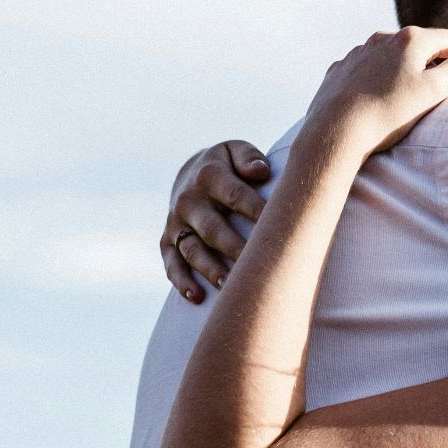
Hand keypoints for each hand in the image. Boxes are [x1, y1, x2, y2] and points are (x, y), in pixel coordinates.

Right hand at [162, 141, 269, 302]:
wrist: (190, 173)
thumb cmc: (227, 166)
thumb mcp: (235, 150)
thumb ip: (248, 157)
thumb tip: (260, 171)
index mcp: (209, 176)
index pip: (236, 195)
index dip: (258, 211)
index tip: (280, 229)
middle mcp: (188, 200)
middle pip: (213, 229)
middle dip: (235, 248)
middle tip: (258, 266)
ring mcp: (176, 223)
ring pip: (192, 250)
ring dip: (210, 269)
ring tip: (228, 285)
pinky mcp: (167, 242)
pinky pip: (172, 264)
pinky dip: (181, 281)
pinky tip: (197, 297)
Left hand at [303, 28, 447, 155]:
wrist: (335, 131)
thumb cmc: (389, 113)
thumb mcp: (434, 91)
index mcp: (412, 39)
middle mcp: (383, 37)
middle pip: (422, 45)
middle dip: (433, 64)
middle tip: (434, 95)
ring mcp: (359, 51)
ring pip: (393, 56)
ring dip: (404, 70)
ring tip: (403, 100)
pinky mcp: (341, 68)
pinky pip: (367, 68)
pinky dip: (377, 79)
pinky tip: (375, 100)